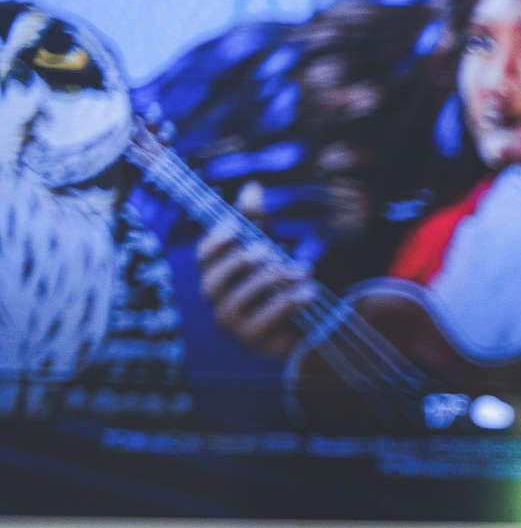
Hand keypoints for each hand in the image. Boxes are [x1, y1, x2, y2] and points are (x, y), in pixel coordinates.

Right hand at [201, 230, 312, 358]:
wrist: (310, 322)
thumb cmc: (282, 281)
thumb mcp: (271, 246)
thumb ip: (258, 219)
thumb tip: (253, 186)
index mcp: (216, 275)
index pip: (203, 257)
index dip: (216, 241)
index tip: (237, 226)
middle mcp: (216, 301)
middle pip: (212, 280)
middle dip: (242, 261)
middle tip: (270, 250)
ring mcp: (231, 324)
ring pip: (236, 300)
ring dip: (270, 281)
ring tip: (300, 271)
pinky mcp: (253, 341)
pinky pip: (264, 321)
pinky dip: (288, 302)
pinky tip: (309, 292)